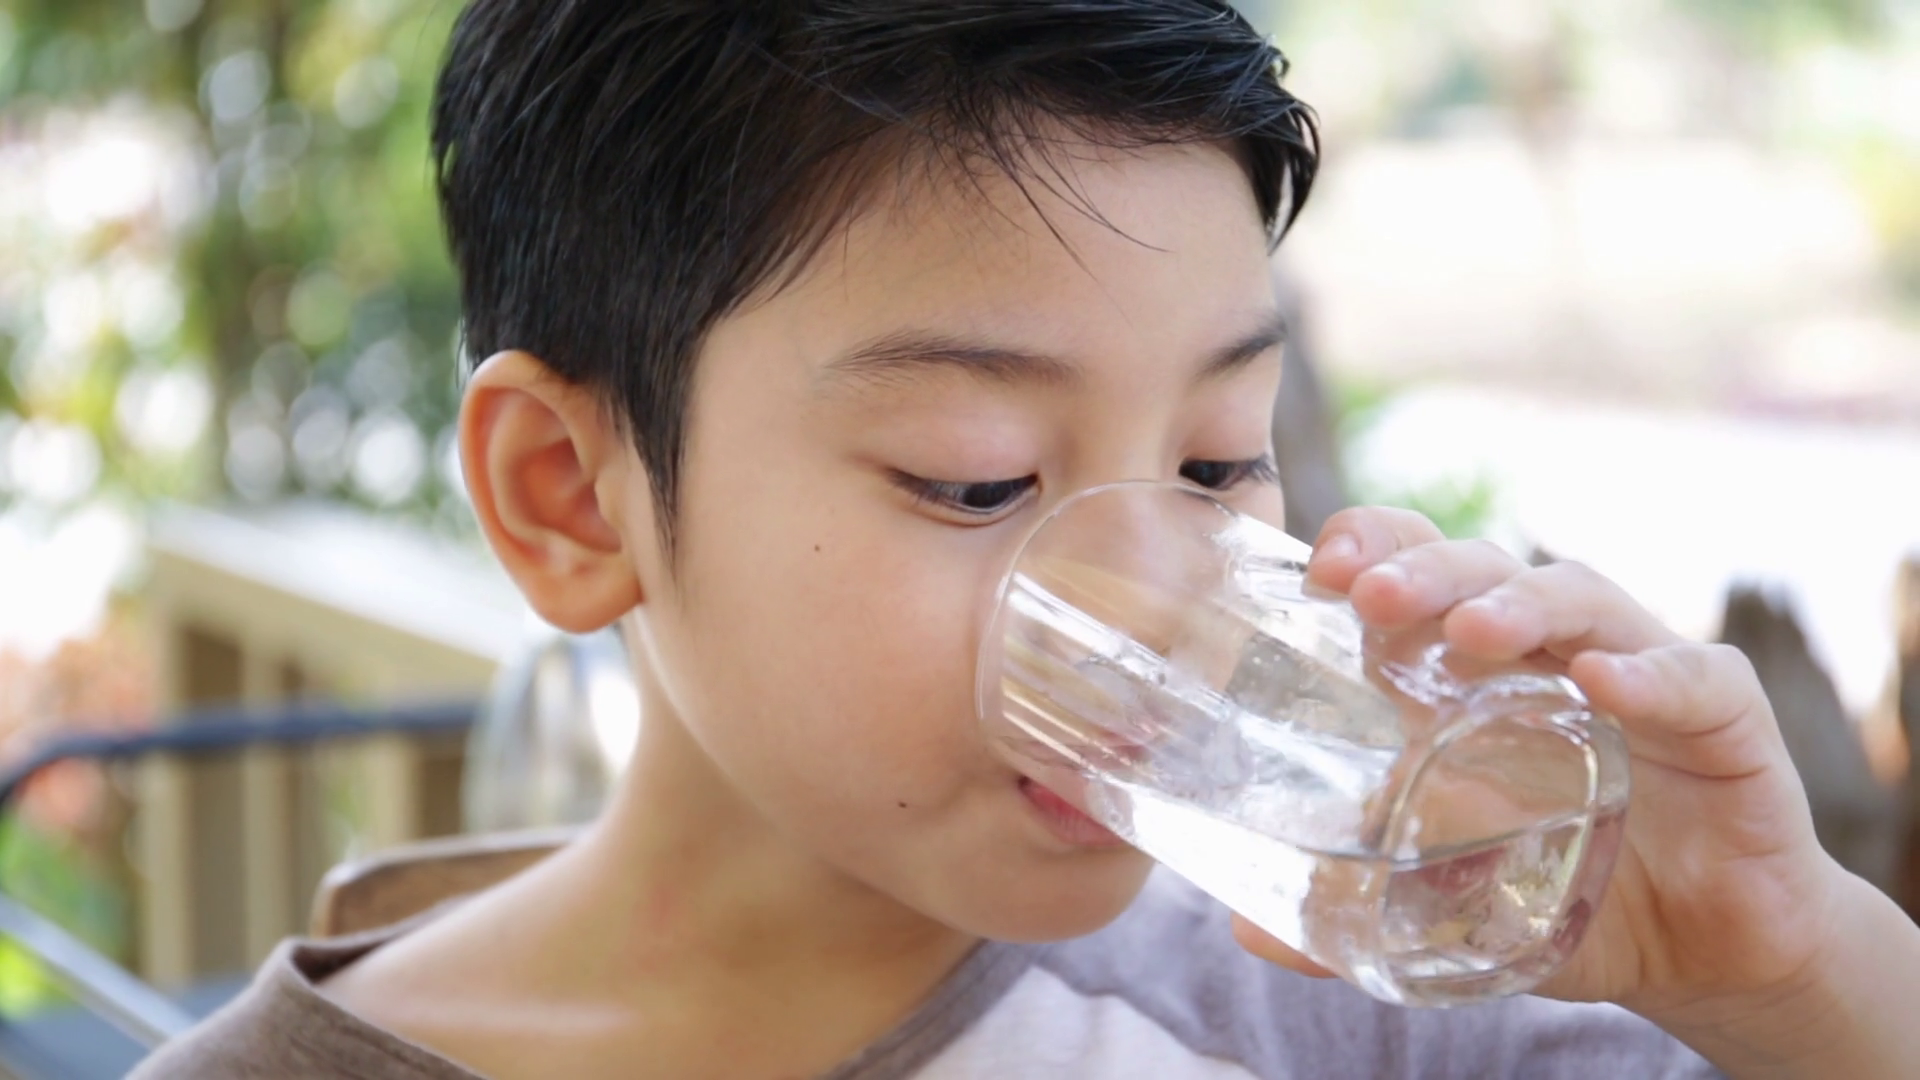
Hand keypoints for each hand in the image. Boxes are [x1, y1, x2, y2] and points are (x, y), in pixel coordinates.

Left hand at [1230, 507, 1903, 1073]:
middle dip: (1426, 569)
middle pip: (1486, 569)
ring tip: (1471, 633)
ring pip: (1582, 598)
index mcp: (1479, 671)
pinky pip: (1696, 679)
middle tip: (1371, 595)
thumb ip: (1356, 911)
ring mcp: (1641, 673)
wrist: (1704, 952)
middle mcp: (1553, 650)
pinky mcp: (1727, 721)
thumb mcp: (1451, 904)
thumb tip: (1244, 933)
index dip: (1373, 547)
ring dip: (1521, 603)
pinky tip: (1604, 686)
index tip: (1317, 571)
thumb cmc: (1567, 891)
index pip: (1420, 567)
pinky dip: (1651, 675)